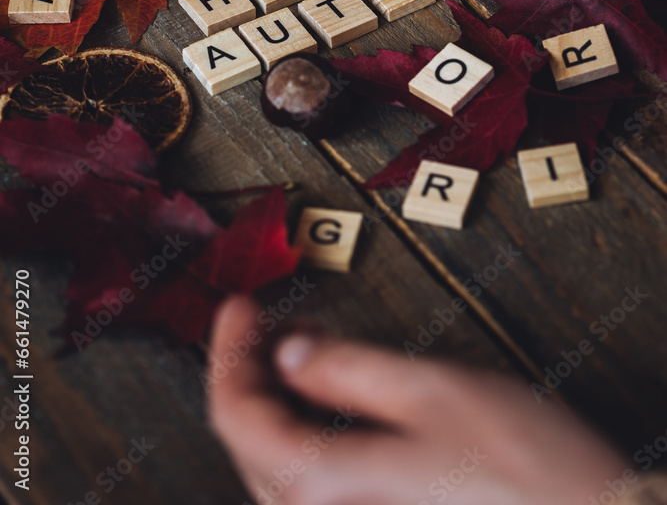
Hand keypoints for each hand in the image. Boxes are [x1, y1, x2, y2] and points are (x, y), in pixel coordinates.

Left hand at [208, 295, 625, 504]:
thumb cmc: (521, 471)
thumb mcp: (431, 393)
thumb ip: (347, 371)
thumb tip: (290, 352)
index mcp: (322, 487)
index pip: (237, 415)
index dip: (228, 350)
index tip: (238, 304)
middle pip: (249, 441)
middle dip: (249, 369)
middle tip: (267, 315)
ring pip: (277, 463)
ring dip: (275, 398)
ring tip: (299, 344)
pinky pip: (311, 480)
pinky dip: (305, 429)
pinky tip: (325, 395)